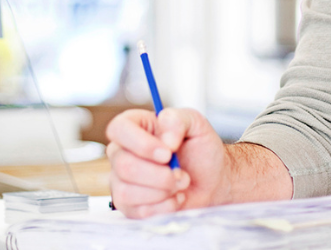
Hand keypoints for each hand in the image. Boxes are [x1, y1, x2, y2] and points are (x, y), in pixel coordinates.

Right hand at [105, 108, 226, 217]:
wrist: (211, 181)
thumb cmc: (200, 150)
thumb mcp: (196, 125)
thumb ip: (178, 120)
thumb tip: (165, 140)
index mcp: (135, 126)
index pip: (118, 129)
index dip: (141, 144)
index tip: (167, 154)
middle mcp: (122, 152)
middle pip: (124, 165)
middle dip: (160, 175)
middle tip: (181, 173)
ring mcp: (121, 180)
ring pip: (128, 191)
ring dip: (163, 191)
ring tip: (180, 184)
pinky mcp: (128, 205)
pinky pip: (138, 211)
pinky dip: (164, 206)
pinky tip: (174, 198)